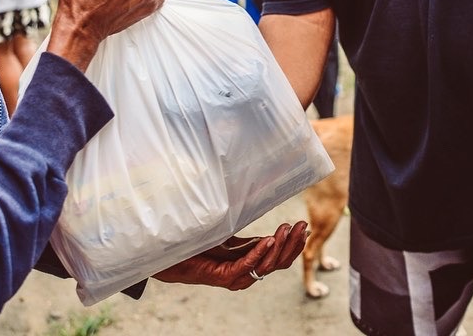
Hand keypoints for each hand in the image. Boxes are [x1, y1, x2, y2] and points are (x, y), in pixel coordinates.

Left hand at [152, 221, 308, 289]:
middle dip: (293, 244)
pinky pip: (246, 266)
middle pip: (278, 262)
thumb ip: (241, 219)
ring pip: (267, 266)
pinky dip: (259, 253)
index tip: (304, 226)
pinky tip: (269, 240)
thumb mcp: (225, 227)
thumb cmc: (195, 240)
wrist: (169, 253)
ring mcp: (235, 276)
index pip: (278, 255)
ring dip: (280, 247)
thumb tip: (257, 196)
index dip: (293, 242)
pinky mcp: (222, 276)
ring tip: (287, 229)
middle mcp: (245, 271)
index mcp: (249, 259)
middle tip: (303, 226)